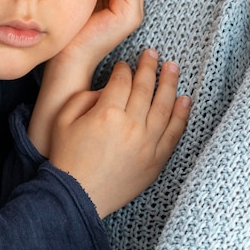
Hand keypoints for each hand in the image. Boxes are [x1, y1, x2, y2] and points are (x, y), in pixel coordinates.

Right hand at [49, 51, 190, 218]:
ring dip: (169, 83)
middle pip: (145, 88)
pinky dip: (181, 115)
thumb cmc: (67, 157)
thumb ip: (84, 97)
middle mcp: (131, 125)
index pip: (122, 81)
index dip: (123, 68)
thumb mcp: (64, 119)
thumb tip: (107, 89)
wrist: (78, 197)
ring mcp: (147, 144)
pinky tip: (185, 99)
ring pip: (165, 106)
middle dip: (149, 67)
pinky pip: (174, 133)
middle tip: (153, 53)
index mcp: (107, 113)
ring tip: (173, 67)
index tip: (124, 64)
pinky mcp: (156, 160)